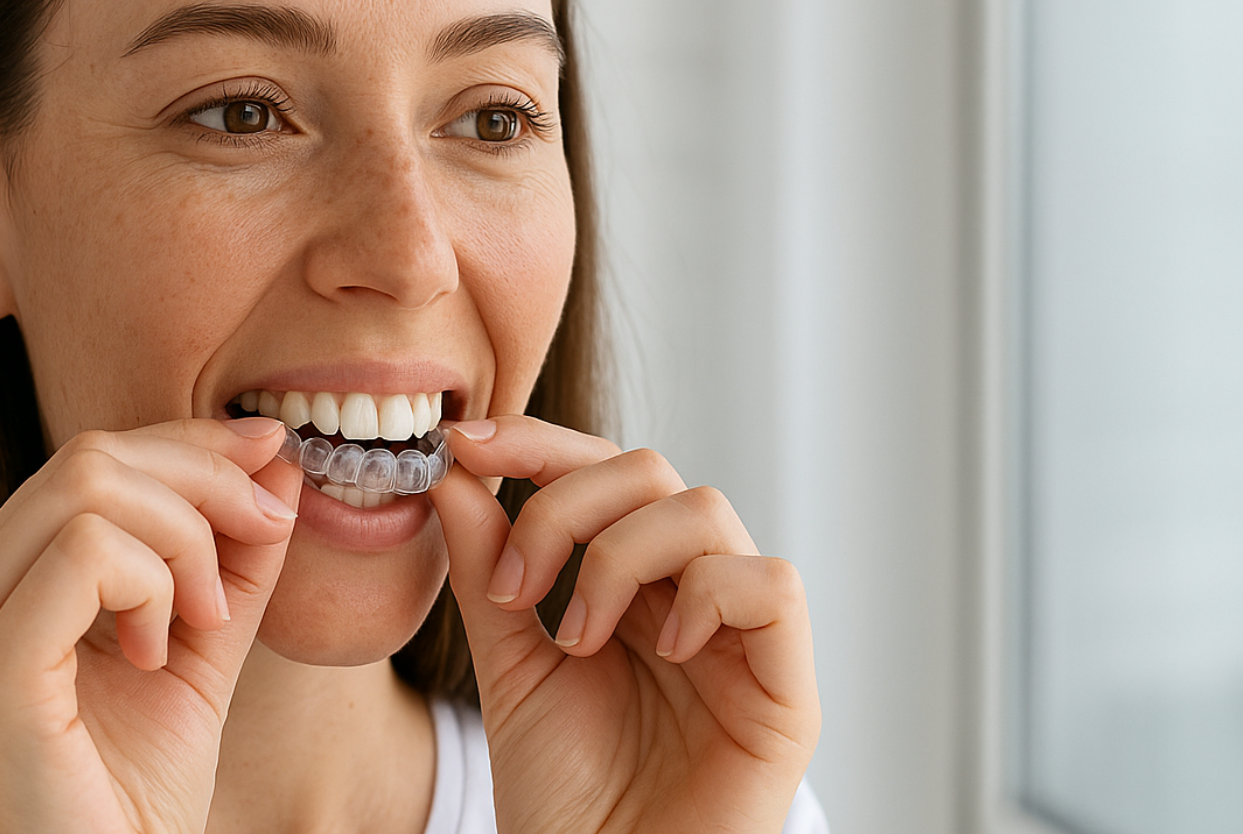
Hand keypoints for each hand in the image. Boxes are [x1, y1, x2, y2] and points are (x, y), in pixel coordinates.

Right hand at [0, 418, 300, 833]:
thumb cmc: (135, 796)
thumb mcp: (198, 648)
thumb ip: (229, 558)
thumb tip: (275, 461)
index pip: (86, 462)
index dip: (190, 445)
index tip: (272, 456)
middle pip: (88, 458)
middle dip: (203, 478)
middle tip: (265, 533)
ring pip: (88, 487)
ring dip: (183, 539)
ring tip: (199, 619)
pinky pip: (88, 552)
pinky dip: (152, 583)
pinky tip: (156, 653)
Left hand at [430, 416, 819, 833]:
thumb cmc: (565, 797)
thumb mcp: (510, 667)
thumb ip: (488, 573)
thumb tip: (456, 476)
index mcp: (631, 586)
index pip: (599, 473)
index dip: (538, 445)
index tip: (464, 447)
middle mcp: (690, 595)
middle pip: (651, 471)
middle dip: (566, 504)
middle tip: (517, 583)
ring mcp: (742, 637)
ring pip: (705, 511)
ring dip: (619, 555)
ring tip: (576, 636)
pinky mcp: (786, 689)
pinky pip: (772, 584)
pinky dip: (708, 592)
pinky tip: (662, 648)